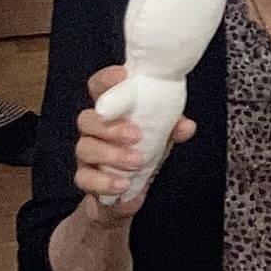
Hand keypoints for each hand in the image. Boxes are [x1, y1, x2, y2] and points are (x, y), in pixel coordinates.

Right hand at [72, 63, 191, 217]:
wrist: (127, 195)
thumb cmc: (142, 153)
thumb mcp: (160, 139)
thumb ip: (172, 129)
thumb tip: (186, 126)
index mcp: (110, 112)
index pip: (99, 88)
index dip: (106, 79)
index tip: (122, 75)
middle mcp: (93, 130)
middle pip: (87, 118)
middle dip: (112, 126)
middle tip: (137, 135)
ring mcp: (86, 154)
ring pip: (85, 147)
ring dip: (112, 155)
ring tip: (138, 162)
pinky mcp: (85, 179)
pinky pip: (84, 178)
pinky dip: (104, 182)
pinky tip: (123, 186)